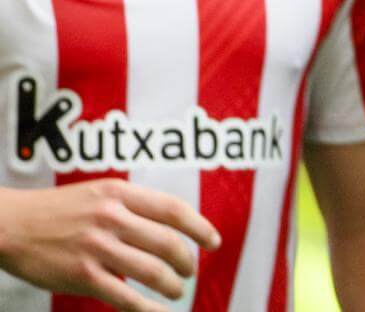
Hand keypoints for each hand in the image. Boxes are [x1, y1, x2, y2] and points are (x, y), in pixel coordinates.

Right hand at [0, 180, 220, 311]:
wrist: (8, 225)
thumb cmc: (58, 211)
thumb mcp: (99, 194)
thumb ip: (133, 206)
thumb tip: (172, 226)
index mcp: (118, 194)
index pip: (174, 210)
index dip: (200, 228)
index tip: (213, 242)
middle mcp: (111, 218)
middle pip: (168, 243)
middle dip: (187, 261)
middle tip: (190, 271)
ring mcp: (96, 248)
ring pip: (152, 271)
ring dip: (172, 285)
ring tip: (176, 290)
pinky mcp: (82, 275)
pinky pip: (125, 297)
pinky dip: (148, 308)